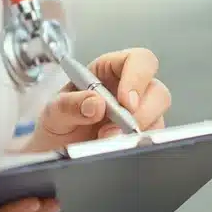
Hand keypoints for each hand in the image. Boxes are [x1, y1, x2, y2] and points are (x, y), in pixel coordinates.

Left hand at [26, 47, 171, 149]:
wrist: (54, 151)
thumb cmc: (57, 123)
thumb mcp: (53, 110)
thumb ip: (69, 104)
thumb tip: (95, 104)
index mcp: (108, 70)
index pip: (137, 60)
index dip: (137, 77)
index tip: (125, 102)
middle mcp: (128, 89)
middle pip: (157, 91)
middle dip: (140, 113)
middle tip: (114, 129)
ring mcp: (138, 114)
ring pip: (158, 117)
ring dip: (135, 132)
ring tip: (105, 140)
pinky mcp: (141, 135)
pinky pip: (153, 139)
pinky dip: (136, 146)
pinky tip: (114, 147)